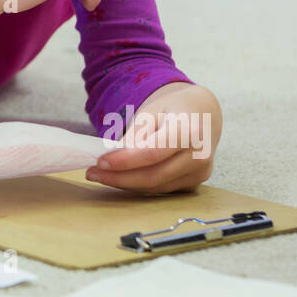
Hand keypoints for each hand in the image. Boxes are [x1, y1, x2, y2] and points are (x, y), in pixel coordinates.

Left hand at [86, 83, 221, 193]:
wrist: (203, 113)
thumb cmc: (173, 108)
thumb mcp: (151, 111)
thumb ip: (136, 134)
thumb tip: (115, 157)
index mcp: (189, 130)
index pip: (153, 152)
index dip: (125, 161)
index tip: (100, 162)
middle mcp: (200, 155)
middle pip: (154, 175)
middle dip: (120, 177)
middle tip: (92, 173)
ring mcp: (200, 172)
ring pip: (156, 186)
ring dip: (125, 184)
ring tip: (100, 175)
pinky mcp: (195, 182)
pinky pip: (162, 188)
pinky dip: (139, 185)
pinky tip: (120, 178)